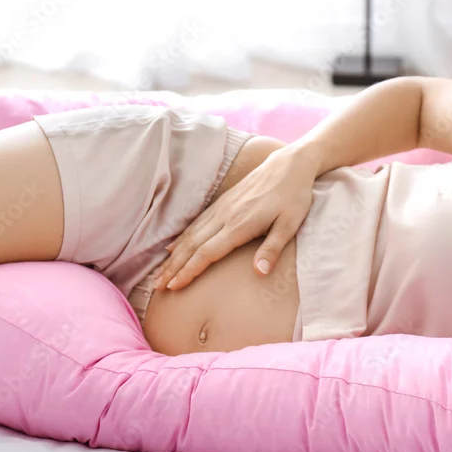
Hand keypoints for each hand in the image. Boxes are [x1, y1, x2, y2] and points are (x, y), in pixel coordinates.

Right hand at [156, 144, 318, 289]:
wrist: (290, 165)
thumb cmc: (294, 197)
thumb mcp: (290, 225)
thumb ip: (272, 249)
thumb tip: (259, 273)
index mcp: (240, 225)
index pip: (207, 253)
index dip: (189, 270)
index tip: (174, 286)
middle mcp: (225, 216)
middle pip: (192, 246)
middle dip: (173, 267)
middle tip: (158, 286)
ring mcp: (222, 208)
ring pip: (191, 234)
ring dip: (173, 255)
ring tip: (160, 272)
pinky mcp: (223, 202)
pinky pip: (196, 223)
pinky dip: (181, 237)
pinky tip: (172, 247)